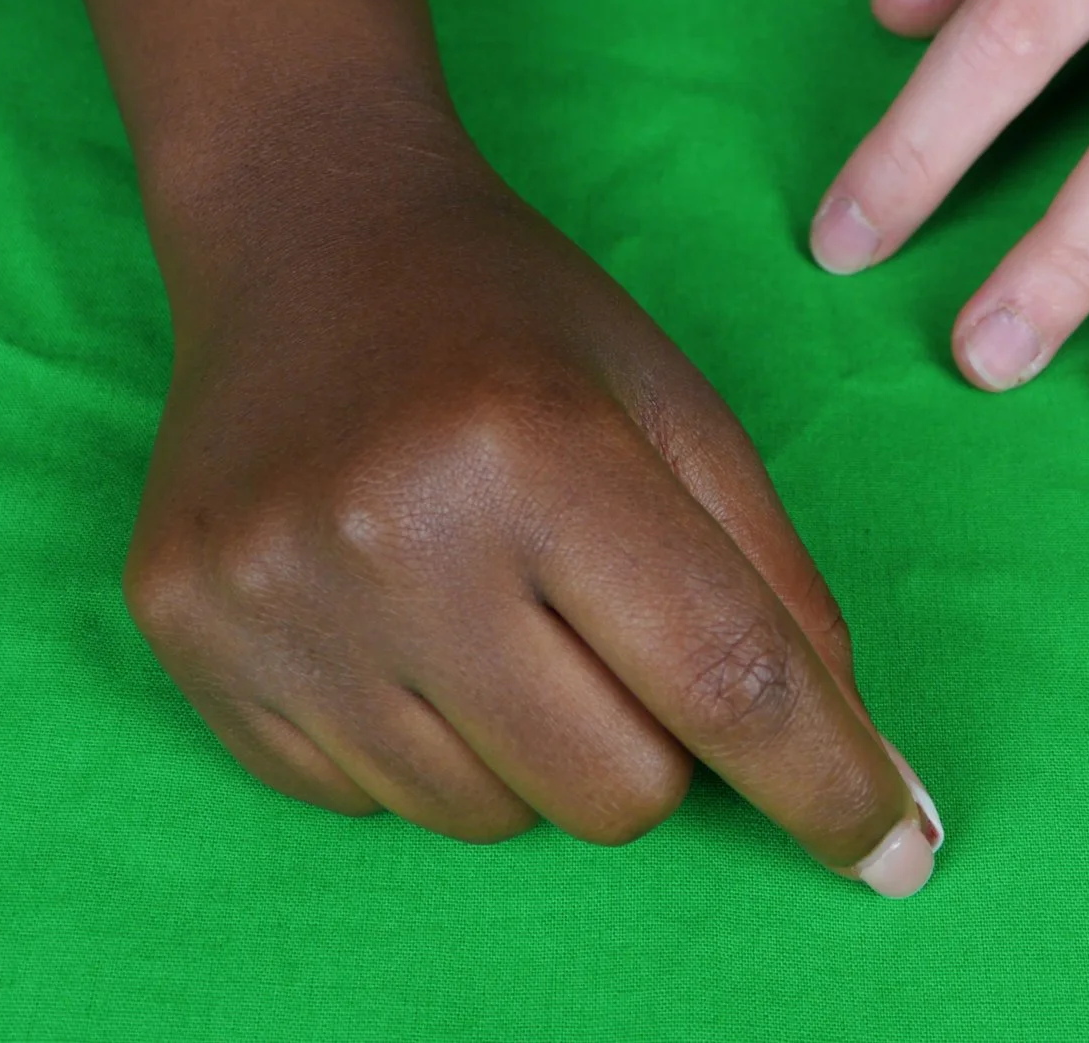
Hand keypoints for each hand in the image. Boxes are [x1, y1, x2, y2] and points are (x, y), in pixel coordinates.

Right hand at [124, 96, 942, 895]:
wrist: (303, 233)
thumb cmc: (517, 319)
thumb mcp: (681, 410)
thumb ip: (781, 593)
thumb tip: (874, 788)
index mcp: (536, 449)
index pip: (722, 681)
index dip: (827, 784)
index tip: (899, 855)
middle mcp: (389, 536)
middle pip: (616, 792)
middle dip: (656, 743)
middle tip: (605, 623)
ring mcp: (272, 600)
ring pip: (491, 819)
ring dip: (528, 746)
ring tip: (483, 599)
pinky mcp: (189, 642)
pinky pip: (364, 804)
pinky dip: (412, 742)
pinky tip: (391, 613)